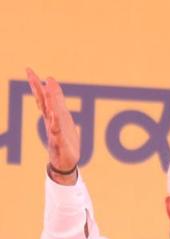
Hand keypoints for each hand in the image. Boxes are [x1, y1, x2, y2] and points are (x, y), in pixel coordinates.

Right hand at [26, 68, 79, 182]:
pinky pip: (57, 131)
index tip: (29, 70)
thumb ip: (57, 104)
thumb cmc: (64, 139)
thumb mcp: (62, 119)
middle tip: (30, 72)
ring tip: (47, 88)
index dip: (37, 84)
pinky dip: (56, 124)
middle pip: (44, 102)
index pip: (43, 98)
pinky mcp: (59, 142)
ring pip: (51, 114)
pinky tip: (54, 116)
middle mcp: (51, 121)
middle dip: (37, 88)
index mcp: (52, 116)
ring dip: (49, 101)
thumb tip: (52, 87)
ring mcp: (54, 131)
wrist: (65, 161)